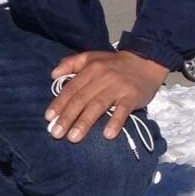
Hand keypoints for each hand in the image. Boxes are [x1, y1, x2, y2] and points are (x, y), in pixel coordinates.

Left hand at [46, 50, 167, 142]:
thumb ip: (71, 63)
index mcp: (90, 69)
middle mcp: (102, 77)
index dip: (59, 103)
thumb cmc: (113, 64)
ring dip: (85, 122)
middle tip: (56, 133)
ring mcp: (118, 87)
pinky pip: (123, 110)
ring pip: (98, 105)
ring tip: (73, 137)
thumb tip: (52, 75)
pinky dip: (115, 122)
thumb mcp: (91, 58)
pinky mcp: (133, 96)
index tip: (48, 118)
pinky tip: (107, 135)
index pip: (71, 88)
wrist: (145, 61)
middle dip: (67, 117)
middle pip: (81, 99)